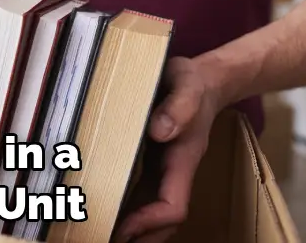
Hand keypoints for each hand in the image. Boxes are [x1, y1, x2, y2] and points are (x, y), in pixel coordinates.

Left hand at [114, 56, 222, 242]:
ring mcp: (164, 170)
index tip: (123, 229)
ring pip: (153, 211)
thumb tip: (160, 130)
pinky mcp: (153, 164)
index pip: (173, 205)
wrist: (204, 79)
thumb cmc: (193, 81)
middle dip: (142, 237)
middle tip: (103, 239)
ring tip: (102, 234)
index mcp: (184, 159)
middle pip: (164, 220)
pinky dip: (128, 210)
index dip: (150, 222)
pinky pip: (143, 196)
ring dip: (134, 229)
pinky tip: (107, 213)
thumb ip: (178, 105)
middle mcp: (175, 171)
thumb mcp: (186, 83)